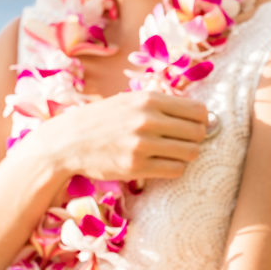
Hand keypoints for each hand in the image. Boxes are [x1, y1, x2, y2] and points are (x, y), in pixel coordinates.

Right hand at [34, 90, 207, 180]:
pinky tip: (161, 164)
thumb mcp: (129, 100)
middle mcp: (148, 120)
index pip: (198, 110)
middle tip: (182, 142)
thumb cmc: (101, 120)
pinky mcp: (136, 167)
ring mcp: (142, 145)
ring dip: (186, 154)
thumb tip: (202, 115)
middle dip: (195, 138)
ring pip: (190, 152)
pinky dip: (174, 168)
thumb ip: (160, 104)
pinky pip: (175, 170)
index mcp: (148, 99)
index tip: (193, 126)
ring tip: (171, 153)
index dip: (201, 120)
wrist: (67, 142)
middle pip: (197, 132)